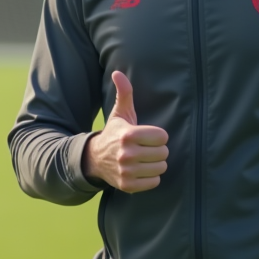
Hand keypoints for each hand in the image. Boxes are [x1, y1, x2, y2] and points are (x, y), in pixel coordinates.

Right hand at [83, 71, 168, 192]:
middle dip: (158, 150)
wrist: (95, 159)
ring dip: (156, 164)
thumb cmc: (114, 133)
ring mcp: (127, 171)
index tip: (148, 136)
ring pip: (161, 168)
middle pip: (163, 153)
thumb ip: (124, 93)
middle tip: (146, 148)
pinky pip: (154, 182)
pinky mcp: (128, 185)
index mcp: (128, 135)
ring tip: (145, 159)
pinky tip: (141, 171)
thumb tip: (117, 73)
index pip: (162, 137)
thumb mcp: (119, 113)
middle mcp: (127, 154)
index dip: (157, 136)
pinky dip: (151, 178)